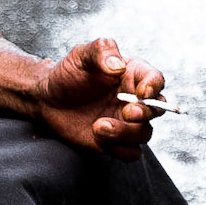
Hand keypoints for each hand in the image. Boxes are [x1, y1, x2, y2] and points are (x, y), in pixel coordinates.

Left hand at [27, 37, 163, 162]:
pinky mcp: (116, 141)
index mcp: (132, 75)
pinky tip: (98, 138)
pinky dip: (119, 149)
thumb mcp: (81, 55)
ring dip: (125, 133)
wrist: (48, 100)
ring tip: (98, 126)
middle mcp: (135, 100)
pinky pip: (131, 153)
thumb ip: (101, 51)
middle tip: (126, 112)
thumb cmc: (68, 74)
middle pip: (157, 110)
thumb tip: (118, 66)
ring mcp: (126, 123)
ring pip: (144, 134)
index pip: (156, 80)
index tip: (141, 92)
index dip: (154, 87)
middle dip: (144, 113)